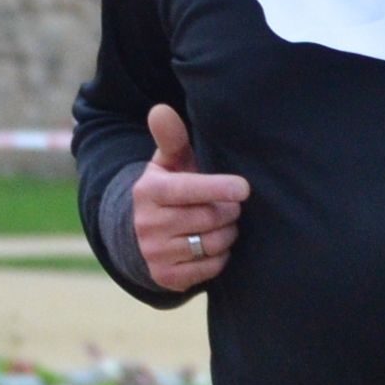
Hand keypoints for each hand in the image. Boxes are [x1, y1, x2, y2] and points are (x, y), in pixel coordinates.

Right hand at [130, 105, 248, 293]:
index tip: (243, 188)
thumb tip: (161, 108)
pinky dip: (221, 256)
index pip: (188, 189)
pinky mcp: (166, 276)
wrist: (141, 235)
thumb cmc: (168, 190)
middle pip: (209, 218)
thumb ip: (171, 137)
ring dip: (227, 234)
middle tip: (231, 206)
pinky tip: (213, 245)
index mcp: (149, 191)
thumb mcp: (167, 164)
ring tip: (223, 224)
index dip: (219, 188)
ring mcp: (155, 253)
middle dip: (229, 211)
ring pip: (213, 243)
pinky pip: (211, 267)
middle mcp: (147, 223)